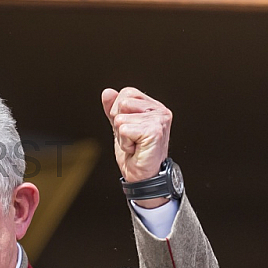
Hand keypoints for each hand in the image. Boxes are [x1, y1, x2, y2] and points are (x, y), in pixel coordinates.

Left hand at [101, 87, 172, 208]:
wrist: (143, 176)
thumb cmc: (135, 153)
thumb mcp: (120, 127)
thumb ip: (113, 109)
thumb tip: (107, 92)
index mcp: (153, 106)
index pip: (126, 93)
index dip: (118, 112)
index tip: (129, 128)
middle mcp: (159, 110)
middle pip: (122, 103)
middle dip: (119, 123)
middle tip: (131, 138)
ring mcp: (159, 120)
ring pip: (121, 118)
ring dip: (122, 135)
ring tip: (134, 143)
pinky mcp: (154, 131)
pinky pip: (124, 130)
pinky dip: (125, 142)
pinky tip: (136, 148)